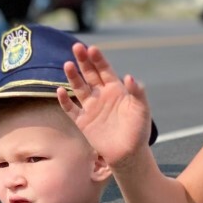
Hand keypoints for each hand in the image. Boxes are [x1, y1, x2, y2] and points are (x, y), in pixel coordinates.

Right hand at [59, 42, 151, 168]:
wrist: (129, 154)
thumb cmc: (139, 130)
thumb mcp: (142, 109)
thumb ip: (137, 93)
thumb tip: (129, 76)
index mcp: (116, 90)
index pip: (104, 70)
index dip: (98, 59)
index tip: (92, 49)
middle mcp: (101, 95)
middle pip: (89, 74)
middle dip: (83, 61)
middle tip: (76, 47)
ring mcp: (91, 108)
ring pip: (78, 88)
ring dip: (72, 77)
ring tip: (67, 65)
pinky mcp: (83, 122)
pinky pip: (71, 109)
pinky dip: (65, 101)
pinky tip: (60, 91)